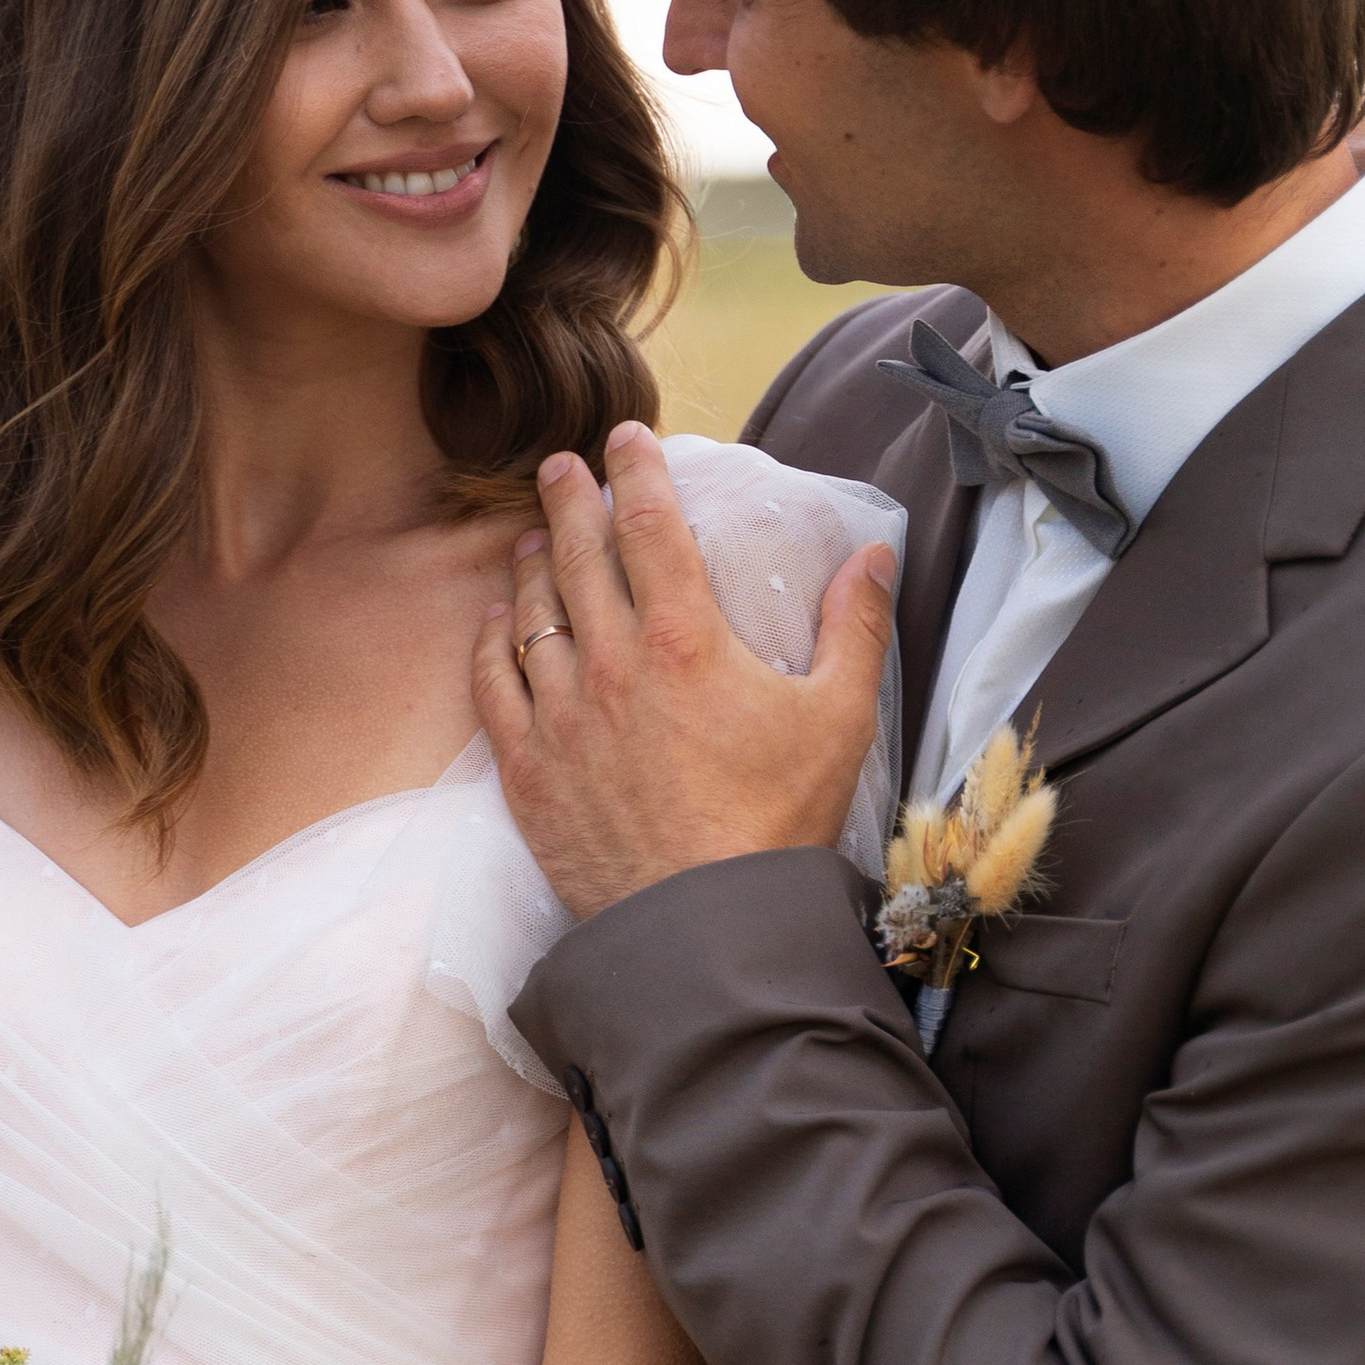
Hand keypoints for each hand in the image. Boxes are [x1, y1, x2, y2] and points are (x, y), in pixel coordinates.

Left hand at [474, 420, 895, 918]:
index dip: (637, 472)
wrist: (706, 925)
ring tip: (530, 536)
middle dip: (569, 499)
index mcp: (685, 638)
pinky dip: (492, 641)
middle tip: (562, 467)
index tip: (626, 439)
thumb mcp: (842, 717)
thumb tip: (873, 556)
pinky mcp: (527, 768)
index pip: (651, 525)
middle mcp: (610, 662)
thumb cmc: (779, 822)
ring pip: (531, 612)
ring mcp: (559, 714)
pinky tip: (496, 621)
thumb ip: (855, 627)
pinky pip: (494, 683)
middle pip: (577, 554)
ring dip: (530, 564)